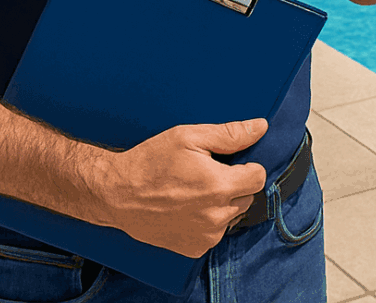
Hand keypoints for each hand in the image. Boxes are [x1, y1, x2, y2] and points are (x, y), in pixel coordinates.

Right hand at [99, 118, 268, 257]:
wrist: (116, 194)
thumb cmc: (151, 162)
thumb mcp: (190, 137)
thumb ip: (230, 134)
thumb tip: (260, 128)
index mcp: (219, 187)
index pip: (259, 177)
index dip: (248, 166)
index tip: (232, 162)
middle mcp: (215, 216)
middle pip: (247, 196)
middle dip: (234, 183)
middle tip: (207, 174)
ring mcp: (204, 236)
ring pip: (232, 215)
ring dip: (222, 203)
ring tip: (194, 190)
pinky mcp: (193, 248)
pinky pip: (215, 232)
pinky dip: (208, 221)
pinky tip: (188, 207)